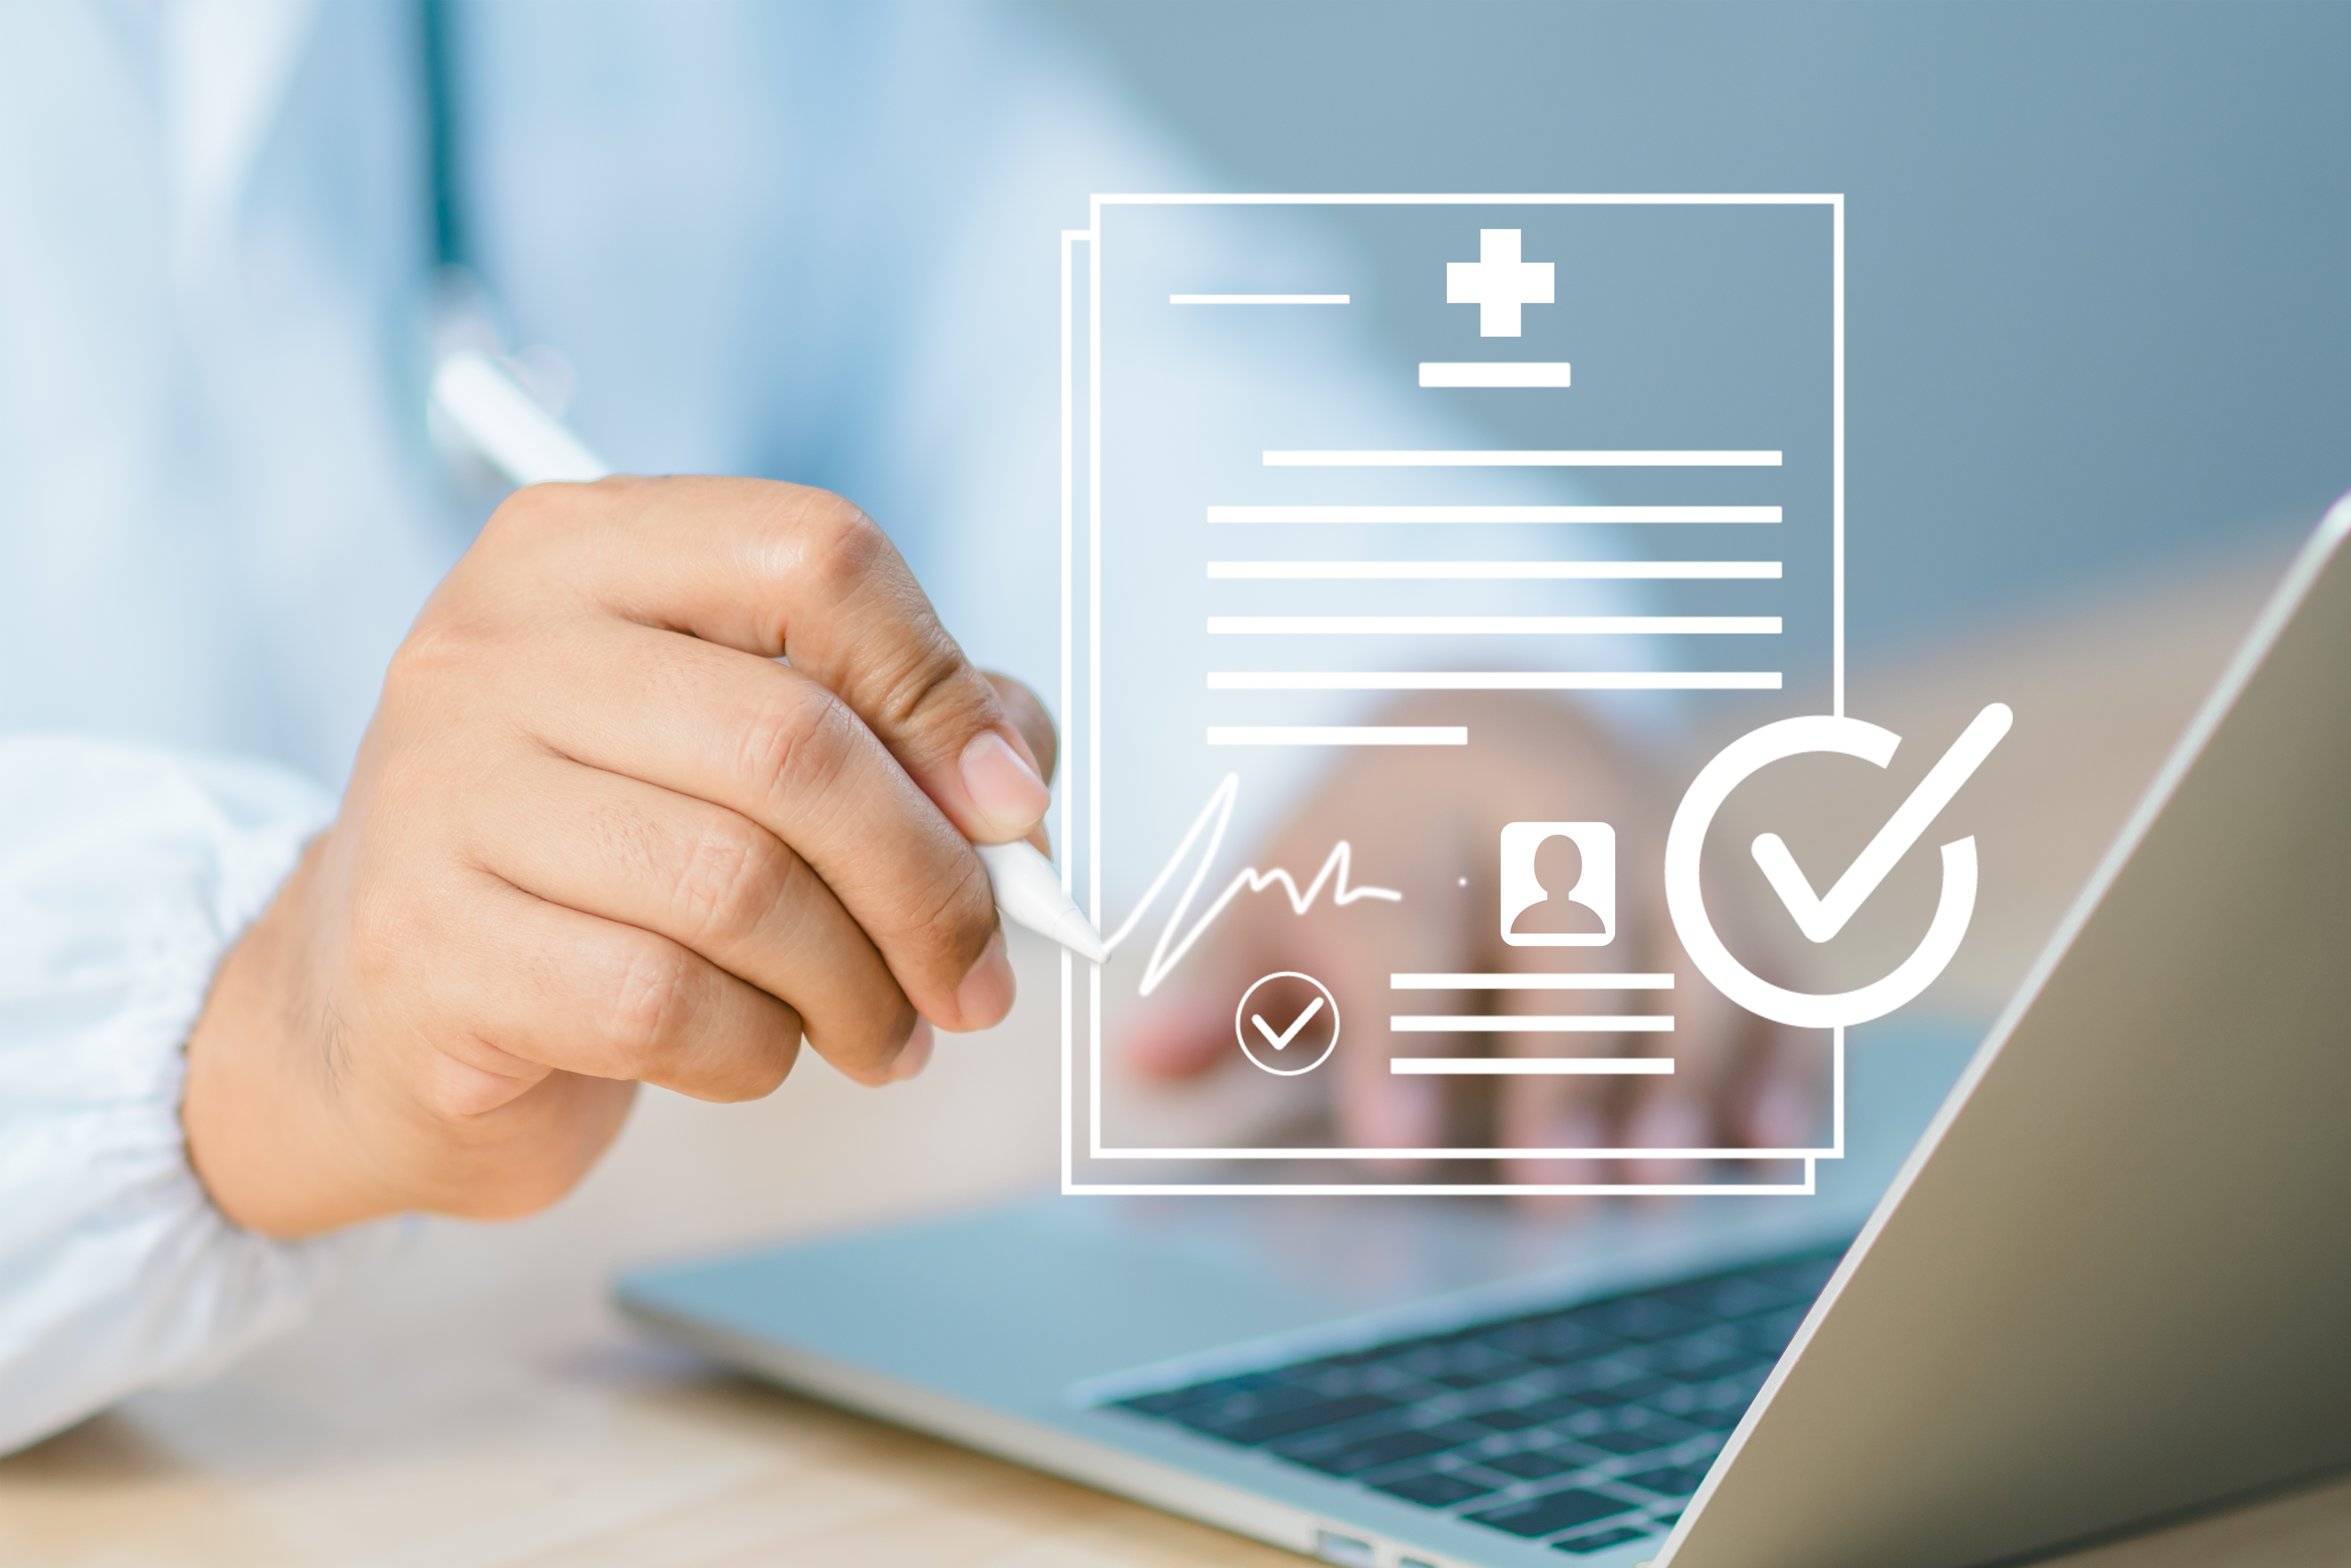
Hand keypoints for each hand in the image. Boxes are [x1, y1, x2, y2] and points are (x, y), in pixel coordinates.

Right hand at [184, 477, 1057, 1236]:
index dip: (944, 692)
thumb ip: (899, 734)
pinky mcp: (427, 948)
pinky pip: (665, 1004)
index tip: (1011, 809)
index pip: (816, 558)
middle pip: (794, 744)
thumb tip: (1017, 792)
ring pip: (741, 888)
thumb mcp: (739, 750)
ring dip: (859, 988)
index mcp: (583, 550)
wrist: (376, 1013)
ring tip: (886, 1031)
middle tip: (977, 976)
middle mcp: (494, 647)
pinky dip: (756, 1052)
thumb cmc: (600, 866)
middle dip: (931, 884)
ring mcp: (443, 793)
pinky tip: (759, 1054)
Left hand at [1125, 693, 1814, 1194]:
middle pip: (1574, 927)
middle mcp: (1553, 801)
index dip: (1399, 1037)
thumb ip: (1231, 983)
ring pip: (1699, 943)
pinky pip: (1785, 966)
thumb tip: (1147, 1059)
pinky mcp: (1744, 886)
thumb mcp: (1287, 894)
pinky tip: (1763, 1148)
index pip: (1402, 922)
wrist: (1500, 734)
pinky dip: (1784, 1057)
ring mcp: (1667, 834)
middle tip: (1552, 1195)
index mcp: (1413, 801)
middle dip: (1566, 1064)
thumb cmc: (1373, 856)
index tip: (1394, 1147)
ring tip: (1656, 1182)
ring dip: (1686, 1069)